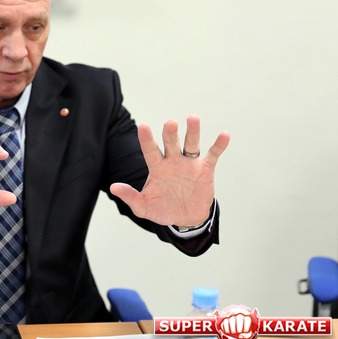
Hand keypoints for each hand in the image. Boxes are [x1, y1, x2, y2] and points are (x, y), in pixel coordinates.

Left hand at [110, 115, 229, 227]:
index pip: (150, 150)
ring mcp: (189, 164)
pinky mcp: (205, 169)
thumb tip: (113, 187)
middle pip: (170, 143)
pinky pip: (213, 155)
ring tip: (193, 118)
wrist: (186, 219)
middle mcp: (172, 161)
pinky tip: (224, 135)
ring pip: (191, 144)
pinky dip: (219, 146)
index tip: (143, 126)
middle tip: (170, 123)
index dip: (146, 139)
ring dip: (193, 132)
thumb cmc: (162, 209)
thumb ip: (130, 197)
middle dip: (170, 133)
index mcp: (157, 167)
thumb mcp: (143, 206)